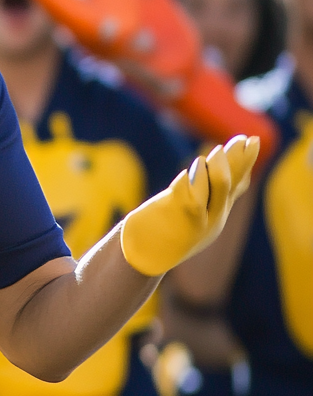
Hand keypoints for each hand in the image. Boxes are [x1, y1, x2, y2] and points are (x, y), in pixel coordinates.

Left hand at [121, 135, 259, 276]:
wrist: (144, 256)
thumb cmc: (165, 229)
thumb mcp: (193, 211)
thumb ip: (205, 190)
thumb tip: (217, 165)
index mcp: (217, 212)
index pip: (236, 184)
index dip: (245, 162)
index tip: (251, 140)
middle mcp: (214, 217)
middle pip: (231, 184)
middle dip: (239, 161)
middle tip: (247, 139)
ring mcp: (199, 221)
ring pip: (216, 191)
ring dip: (218, 170)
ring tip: (218, 150)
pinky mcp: (178, 221)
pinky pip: (192, 201)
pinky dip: (195, 182)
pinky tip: (194, 167)